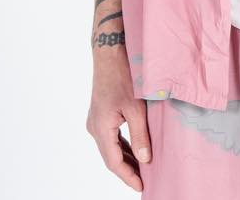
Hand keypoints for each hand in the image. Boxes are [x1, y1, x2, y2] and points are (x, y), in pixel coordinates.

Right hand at [85, 51, 151, 191]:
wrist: (110, 52)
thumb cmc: (123, 76)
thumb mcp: (136, 107)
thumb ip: (140, 135)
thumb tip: (145, 159)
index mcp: (101, 128)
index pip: (114, 162)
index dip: (128, 177)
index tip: (141, 187)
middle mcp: (94, 127)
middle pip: (111, 157)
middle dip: (127, 170)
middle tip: (145, 181)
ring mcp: (96, 120)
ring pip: (111, 147)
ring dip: (126, 158)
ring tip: (143, 169)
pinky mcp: (100, 114)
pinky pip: (111, 137)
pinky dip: (123, 145)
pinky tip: (135, 149)